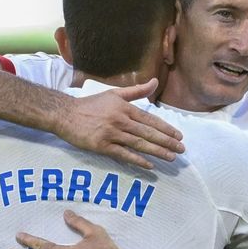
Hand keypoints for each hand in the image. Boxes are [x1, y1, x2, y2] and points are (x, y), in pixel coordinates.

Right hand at [54, 80, 183, 170]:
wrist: (66, 114)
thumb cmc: (91, 105)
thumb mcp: (114, 94)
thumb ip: (136, 91)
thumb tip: (155, 82)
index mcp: (125, 108)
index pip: (150, 120)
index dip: (166, 129)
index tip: (179, 136)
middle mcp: (121, 120)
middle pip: (148, 133)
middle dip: (167, 142)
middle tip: (181, 150)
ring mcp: (112, 134)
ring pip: (139, 144)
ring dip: (157, 152)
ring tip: (171, 158)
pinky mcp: (102, 146)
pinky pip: (124, 154)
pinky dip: (137, 160)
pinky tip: (150, 166)